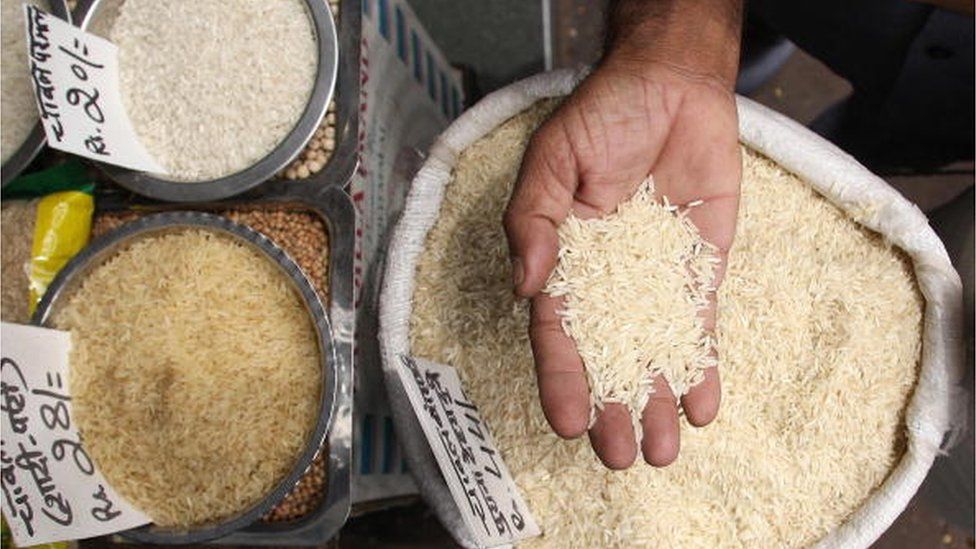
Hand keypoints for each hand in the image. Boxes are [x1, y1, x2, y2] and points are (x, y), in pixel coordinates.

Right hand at [503, 5, 741, 468]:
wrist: (671, 86)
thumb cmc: (602, 115)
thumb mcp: (552, 160)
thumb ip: (534, 220)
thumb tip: (527, 286)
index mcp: (564, 260)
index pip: (559, 331)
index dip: (562, 378)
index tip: (568, 423)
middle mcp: (608, 280)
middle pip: (610, 355)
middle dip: (615, 406)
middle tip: (624, 457)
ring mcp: (655, 279)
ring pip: (656, 351)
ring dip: (659, 400)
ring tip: (664, 451)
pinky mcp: (699, 270)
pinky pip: (701, 326)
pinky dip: (703, 367)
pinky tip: (704, 408)